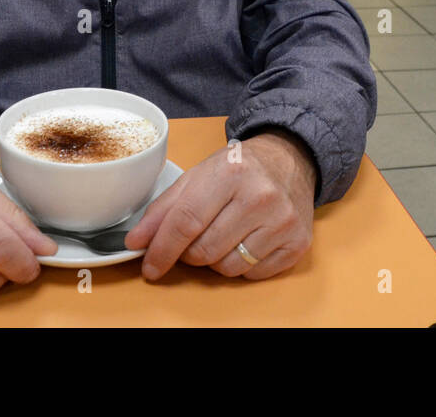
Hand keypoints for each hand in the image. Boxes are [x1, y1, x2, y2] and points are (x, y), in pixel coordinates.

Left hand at [124, 128, 316, 280]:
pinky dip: (242, 265)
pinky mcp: (298, 243)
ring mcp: (283, 222)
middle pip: (204, 251)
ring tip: (223, 233)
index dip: (162, 248)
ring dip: (215, 260)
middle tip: (193, 237)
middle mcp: (261, 197)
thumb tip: (137, 242)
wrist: (290, 159)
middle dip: (188, 253)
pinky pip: (253, 275)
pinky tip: (246, 240)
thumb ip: (164, 208)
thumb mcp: (198, 175)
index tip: (149, 266)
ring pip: (227, 268)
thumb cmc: (240, 167)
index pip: (186, 221)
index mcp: (231, 172)